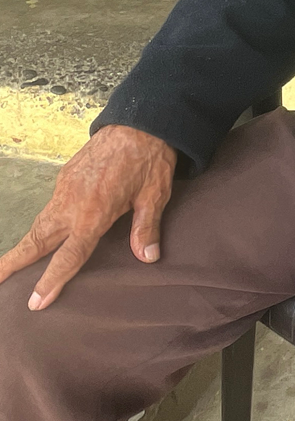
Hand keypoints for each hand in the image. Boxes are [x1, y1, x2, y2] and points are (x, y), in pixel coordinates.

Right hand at [0, 126, 177, 310]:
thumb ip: (145, 228)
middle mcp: (72, 204)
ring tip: (8, 265)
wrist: (138, 120)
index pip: (68, 256)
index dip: (52, 281)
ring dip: (25, 245)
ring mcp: (65, 188)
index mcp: (94, 214)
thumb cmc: (149, 159)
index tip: (35, 300)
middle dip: (14, 262)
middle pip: (38, 240)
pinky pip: (49, 207)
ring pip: (40, 223)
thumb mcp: (154, 196)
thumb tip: (147, 257)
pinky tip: (42, 236)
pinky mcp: (65, 177)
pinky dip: (40, 225)